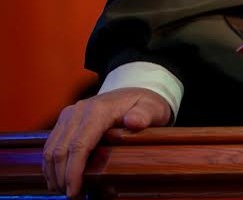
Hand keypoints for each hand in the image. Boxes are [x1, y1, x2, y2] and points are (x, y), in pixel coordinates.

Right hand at [43, 88, 171, 196]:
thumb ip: (144, 115)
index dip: (73, 172)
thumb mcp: (152, 108)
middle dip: (62, 178)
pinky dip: (51, 164)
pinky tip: (58, 178)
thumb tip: (133, 121)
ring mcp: (70, 114)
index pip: (79, 145)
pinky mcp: (65, 119)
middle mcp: (79, 110)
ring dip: (54, 173)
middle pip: (61, 150)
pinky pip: (51, 144)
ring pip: (51, 149)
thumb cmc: (144, 104)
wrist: (134, 92)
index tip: (74, 192)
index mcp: (99, 110)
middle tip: (72, 196)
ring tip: (65, 190)